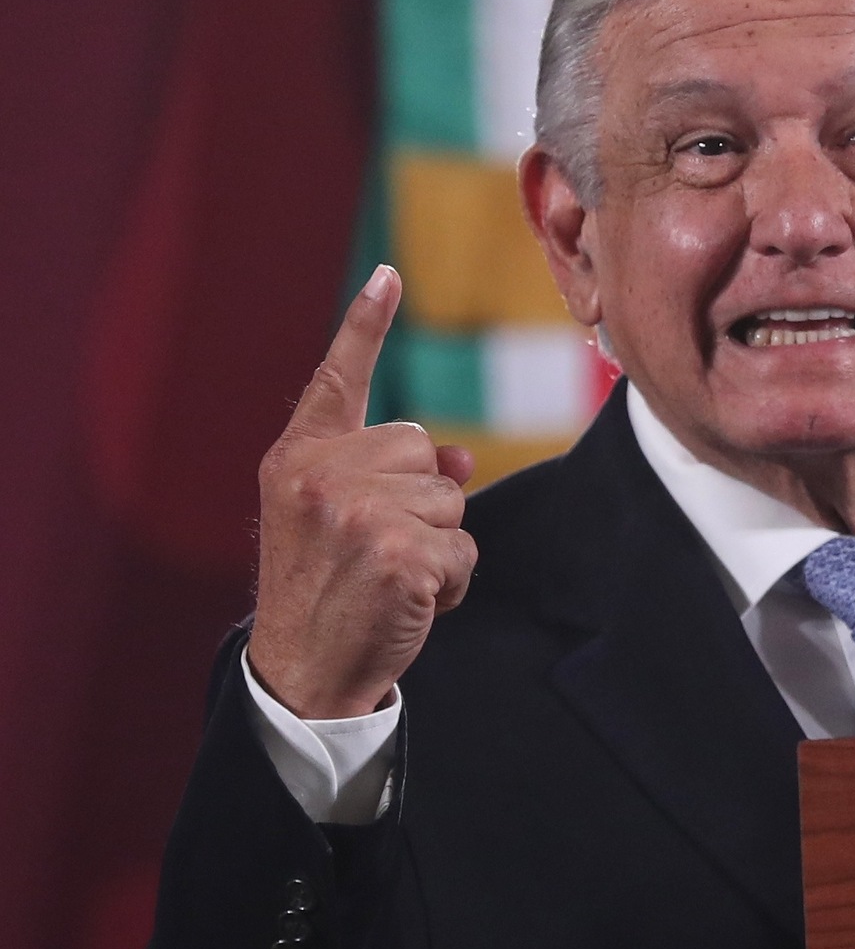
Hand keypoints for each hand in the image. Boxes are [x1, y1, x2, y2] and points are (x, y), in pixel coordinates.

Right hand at [248, 266, 476, 717]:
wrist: (300, 673)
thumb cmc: (323, 591)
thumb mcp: (336, 522)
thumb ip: (385, 476)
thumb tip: (460, 456)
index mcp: (296, 460)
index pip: (336, 381)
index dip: (364, 326)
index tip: (388, 275)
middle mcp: (320, 476)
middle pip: (422, 449)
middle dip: (420, 502)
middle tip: (374, 553)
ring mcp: (359, 513)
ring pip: (451, 500)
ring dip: (437, 546)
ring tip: (387, 579)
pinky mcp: (399, 553)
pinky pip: (464, 549)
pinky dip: (451, 583)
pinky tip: (408, 604)